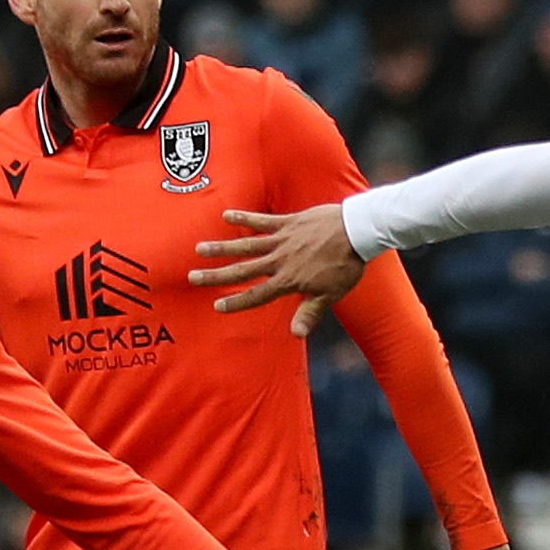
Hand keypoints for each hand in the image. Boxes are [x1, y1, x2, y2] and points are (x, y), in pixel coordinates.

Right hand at [194, 203, 369, 338]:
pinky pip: (261, 220)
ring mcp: (282, 240)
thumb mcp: (331, 294)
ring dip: (222, 247)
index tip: (217, 305)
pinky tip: (226, 215)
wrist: (356, 232)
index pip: (258, 295)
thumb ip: (310, 313)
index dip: (237, 301)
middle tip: (193, 277)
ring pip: (246, 245)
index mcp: (289, 280)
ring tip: (200, 248)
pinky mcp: (288, 222)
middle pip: (243, 270)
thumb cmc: (346, 265)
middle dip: (217, 275)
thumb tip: (295, 335)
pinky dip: (244, 218)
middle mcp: (280, 261)